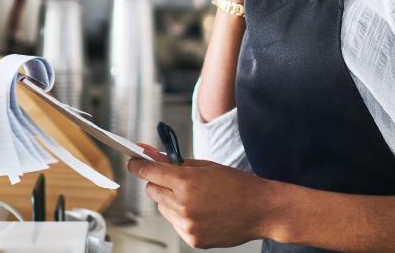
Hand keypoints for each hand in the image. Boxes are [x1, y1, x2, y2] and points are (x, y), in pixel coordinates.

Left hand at [128, 145, 275, 248]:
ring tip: (195, 198)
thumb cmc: (238, 185)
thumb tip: (154, 156)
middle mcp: (183, 205)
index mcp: (187, 182)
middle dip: (158, 182)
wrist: (261, 210)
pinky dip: (181, 216)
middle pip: (152, 191)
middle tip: (174, 179)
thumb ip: (177, 163)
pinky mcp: (193, 239)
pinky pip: (175, 223)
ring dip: (170, 201)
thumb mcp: (207, 166)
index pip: (149, 172)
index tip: (133, 162)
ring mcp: (187, 225)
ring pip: (162, 208)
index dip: (138, 165)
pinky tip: (201, 212)